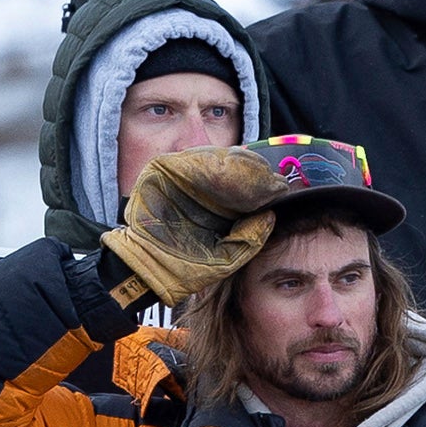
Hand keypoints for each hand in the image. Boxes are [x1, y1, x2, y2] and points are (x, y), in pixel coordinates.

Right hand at [100, 142, 294, 304]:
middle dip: (254, 172)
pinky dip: (209, 162)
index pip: (246, 184)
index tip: (280, 189)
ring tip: (254, 174)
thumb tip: (271, 214)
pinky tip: (229, 168)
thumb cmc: (185, 267)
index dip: (263, 185)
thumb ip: (249, 239)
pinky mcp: (163, 169)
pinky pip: (190, 158)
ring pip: (215, 157)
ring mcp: (181, 176)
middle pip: (234, 165)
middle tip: (271, 180)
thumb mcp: (225, 258)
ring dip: (237, 165)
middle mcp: (202, 188)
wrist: (146, 268)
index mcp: (220, 206)